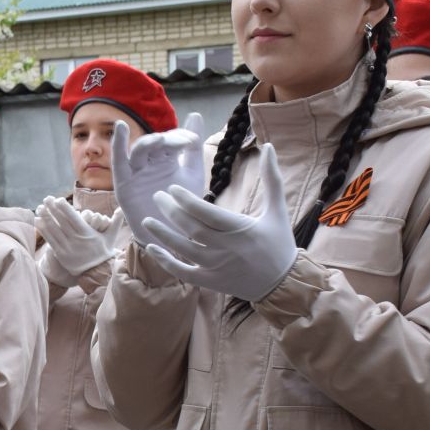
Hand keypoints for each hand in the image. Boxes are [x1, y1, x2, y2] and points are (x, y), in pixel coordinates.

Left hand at [36, 198, 111, 286]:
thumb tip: (122, 208)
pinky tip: (38, 221)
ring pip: (54, 230)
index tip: (58, 199)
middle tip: (46, 198)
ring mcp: (67, 248)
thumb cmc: (103, 252)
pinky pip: (50, 240)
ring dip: (46, 218)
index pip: (74, 218)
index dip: (65, 208)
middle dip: (53, 209)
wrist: (96, 273)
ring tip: (39, 208)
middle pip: (62, 222)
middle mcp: (76, 240)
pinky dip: (43, 230)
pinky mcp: (61, 255)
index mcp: (87, 233)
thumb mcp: (111, 237)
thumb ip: (116, 222)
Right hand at [111, 114, 206, 254]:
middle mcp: (150, 163)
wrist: (173, 236)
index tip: (193, 141)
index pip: (172, 141)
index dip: (180, 137)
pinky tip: (121, 127)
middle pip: (156, 143)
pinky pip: (119, 162)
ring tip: (163, 140)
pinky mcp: (123, 184)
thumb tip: (194, 114)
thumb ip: (193, 149)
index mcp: (166, 160)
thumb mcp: (192, 174)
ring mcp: (136, 173)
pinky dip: (118, 144)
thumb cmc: (182, 207)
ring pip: (139, 150)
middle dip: (169, 140)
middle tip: (184, 143)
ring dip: (150, 142)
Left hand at [140, 143, 297, 300]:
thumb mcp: (277, 209)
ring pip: (183, 249)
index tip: (172, 188)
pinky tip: (151, 247)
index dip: (186, 200)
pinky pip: (183, 272)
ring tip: (146, 220)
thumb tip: (270, 146)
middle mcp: (226, 249)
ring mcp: (216, 267)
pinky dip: (165, 262)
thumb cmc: (278, 242)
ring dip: (163, 234)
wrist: (283, 283)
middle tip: (157, 196)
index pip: (206, 213)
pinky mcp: (210, 282)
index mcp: (240, 229)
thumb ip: (272, 179)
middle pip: (191, 228)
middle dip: (171, 211)